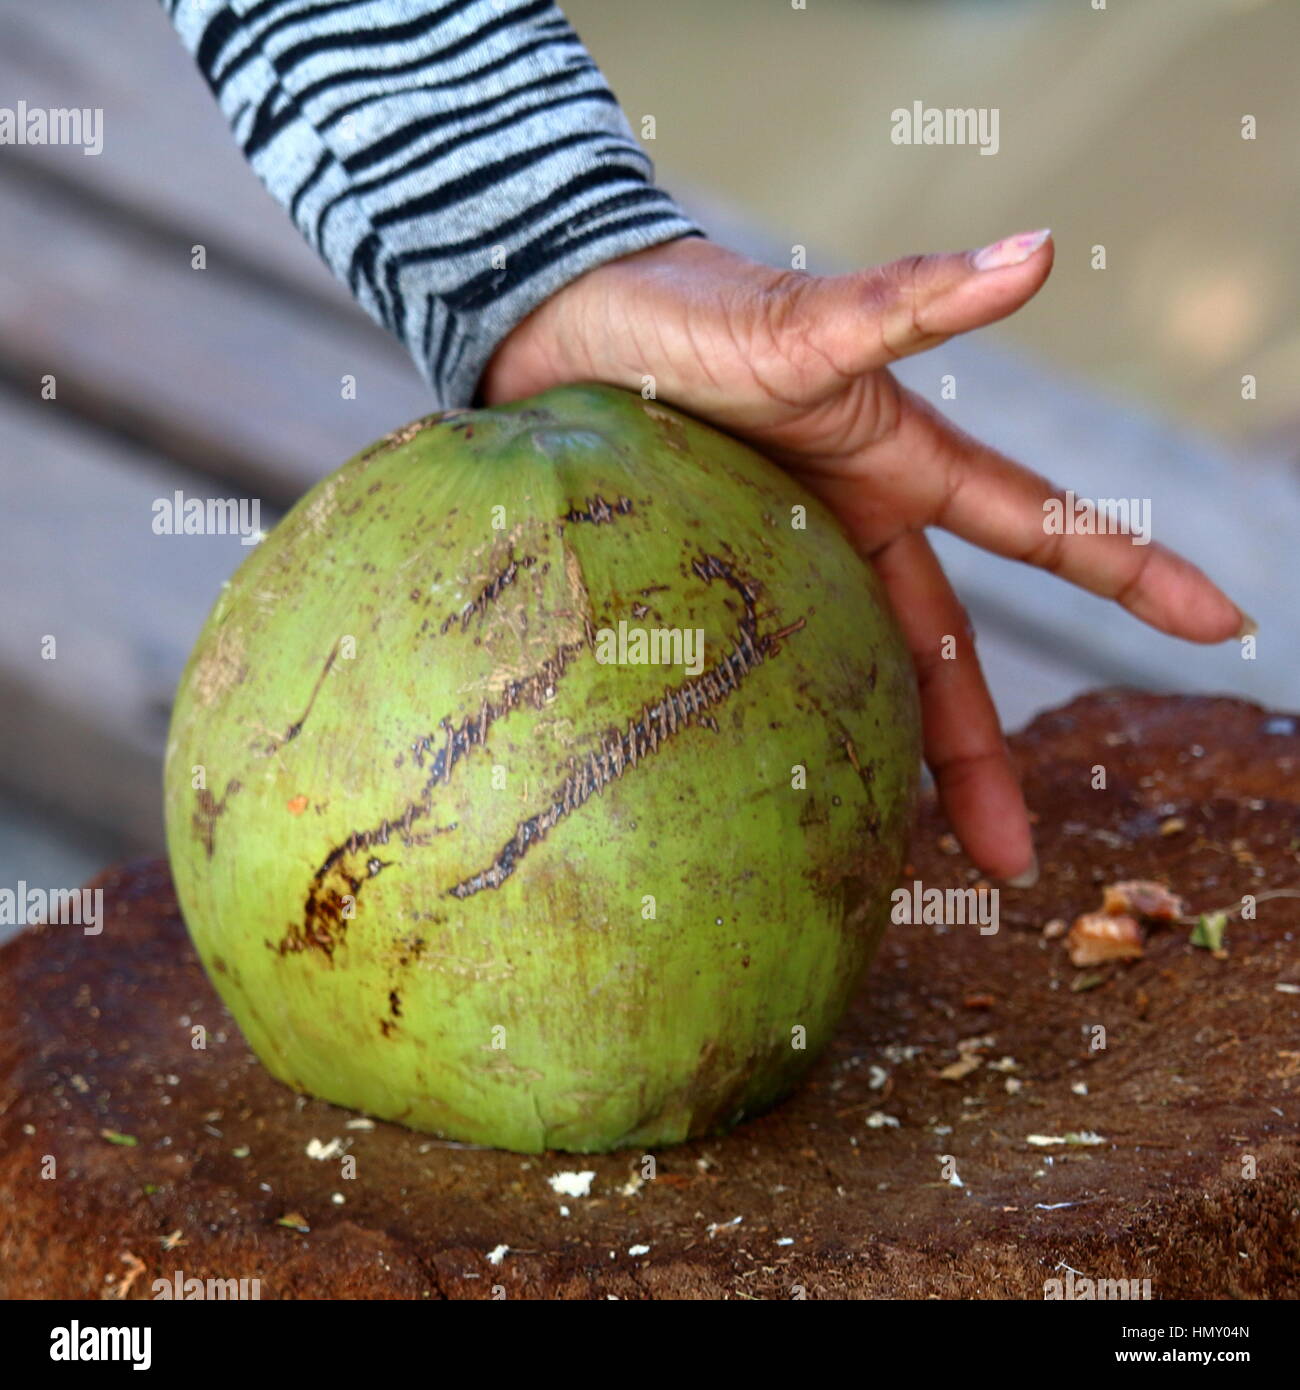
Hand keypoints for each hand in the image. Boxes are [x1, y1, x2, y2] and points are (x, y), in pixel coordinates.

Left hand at [479, 232, 1248, 881]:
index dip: (1128, 569)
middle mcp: (844, 526)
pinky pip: (742, 672)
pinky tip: (779, 809)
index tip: (1219, 624)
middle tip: (1010, 864)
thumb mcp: (790, 323)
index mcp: (888, 466)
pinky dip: (764, 730)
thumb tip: (1039, 249)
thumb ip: (901, 303)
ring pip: (853, 682)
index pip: (1031, 522)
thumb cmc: (680, 311)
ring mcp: (775, 566)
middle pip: (936, 654)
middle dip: (976, 756)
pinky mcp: (699, 589)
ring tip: (894, 863)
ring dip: (885, 770)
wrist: (555, 322)